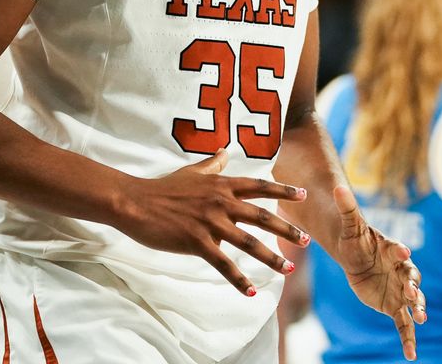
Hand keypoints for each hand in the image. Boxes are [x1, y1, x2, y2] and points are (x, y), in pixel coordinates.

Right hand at [113, 149, 308, 294]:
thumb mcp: (192, 171)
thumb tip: (225, 151)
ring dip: (271, 258)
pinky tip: (250, 291)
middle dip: (287, 230)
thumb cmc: (162, 187)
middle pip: (262, 216)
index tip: (304, 196)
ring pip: (249, 242)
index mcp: (222, 184)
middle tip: (306, 241)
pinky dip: (238, 279)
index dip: (283, 192)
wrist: (135, 202)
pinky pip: (223, 263)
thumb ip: (212, 163)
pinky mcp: (196, 241)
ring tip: (289, 269)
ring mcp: (210, 222)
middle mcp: (221, 202)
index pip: (260, 187)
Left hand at [332, 185, 425, 360]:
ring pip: (413, 302)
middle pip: (412, 279)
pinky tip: (411, 355)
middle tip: (415, 295)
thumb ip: (347, 207)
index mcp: (392, 250)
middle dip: (415, 288)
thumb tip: (338, 186)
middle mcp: (401, 271)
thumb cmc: (355, 239)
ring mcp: (400, 291)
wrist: (357, 257)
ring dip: (417, 310)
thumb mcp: (349, 224)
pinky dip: (408, 339)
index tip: (403, 251)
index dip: (400, 251)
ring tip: (420, 318)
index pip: (398, 250)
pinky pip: (404, 325)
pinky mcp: (394, 307)